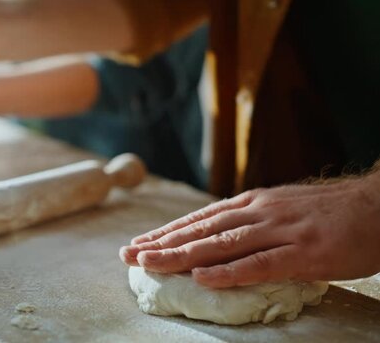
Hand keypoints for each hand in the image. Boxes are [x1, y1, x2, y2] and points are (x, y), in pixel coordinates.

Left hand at [119, 174, 379, 287]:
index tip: (140, 243)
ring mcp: (279, 231)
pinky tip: (203, 278)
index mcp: (253, 203)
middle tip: (129, 254)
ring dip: (181, 255)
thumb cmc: (330, 213)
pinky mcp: (302, 252)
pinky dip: (229, 272)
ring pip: (221, 244)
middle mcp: (258, 212)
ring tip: (150, 263)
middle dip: (162, 242)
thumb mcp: (282, 209)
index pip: (199, 219)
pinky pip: (260, 264)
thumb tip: (220, 237)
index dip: (167, 232)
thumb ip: (252, 221)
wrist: (379, 207)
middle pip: (201, 230)